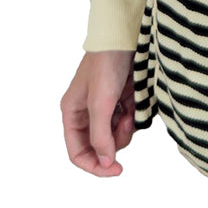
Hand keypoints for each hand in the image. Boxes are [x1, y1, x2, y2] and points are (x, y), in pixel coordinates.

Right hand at [60, 50, 136, 176]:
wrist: (125, 37)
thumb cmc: (106, 65)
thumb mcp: (101, 103)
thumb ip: (101, 136)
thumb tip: (106, 163)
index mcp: (72, 114)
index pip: (78, 153)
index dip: (95, 166)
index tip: (117, 169)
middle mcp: (86, 113)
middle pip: (99, 146)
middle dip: (115, 140)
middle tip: (126, 123)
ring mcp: (104, 107)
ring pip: (116, 136)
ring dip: (126, 127)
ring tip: (130, 109)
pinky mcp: (120, 101)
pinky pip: (127, 121)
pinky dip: (133, 116)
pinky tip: (134, 102)